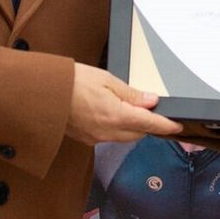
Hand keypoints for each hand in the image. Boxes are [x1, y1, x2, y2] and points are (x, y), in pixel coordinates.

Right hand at [65, 63, 183, 144]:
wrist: (42, 93)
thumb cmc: (72, 81)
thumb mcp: (106, 79)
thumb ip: (130, 94)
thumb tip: (151, 101)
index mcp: (116, 116)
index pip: (149, 124)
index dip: (166, 125)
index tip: (177, 125)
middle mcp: (107, 132)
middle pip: (138, 133)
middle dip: (148, 124)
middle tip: (152, 110)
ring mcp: (95, 138)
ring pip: (124, 137)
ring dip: (132, 127)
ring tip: (131, 109)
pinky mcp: (86, 139)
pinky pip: (109, 137)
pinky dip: (116, 128)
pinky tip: (111, 114)